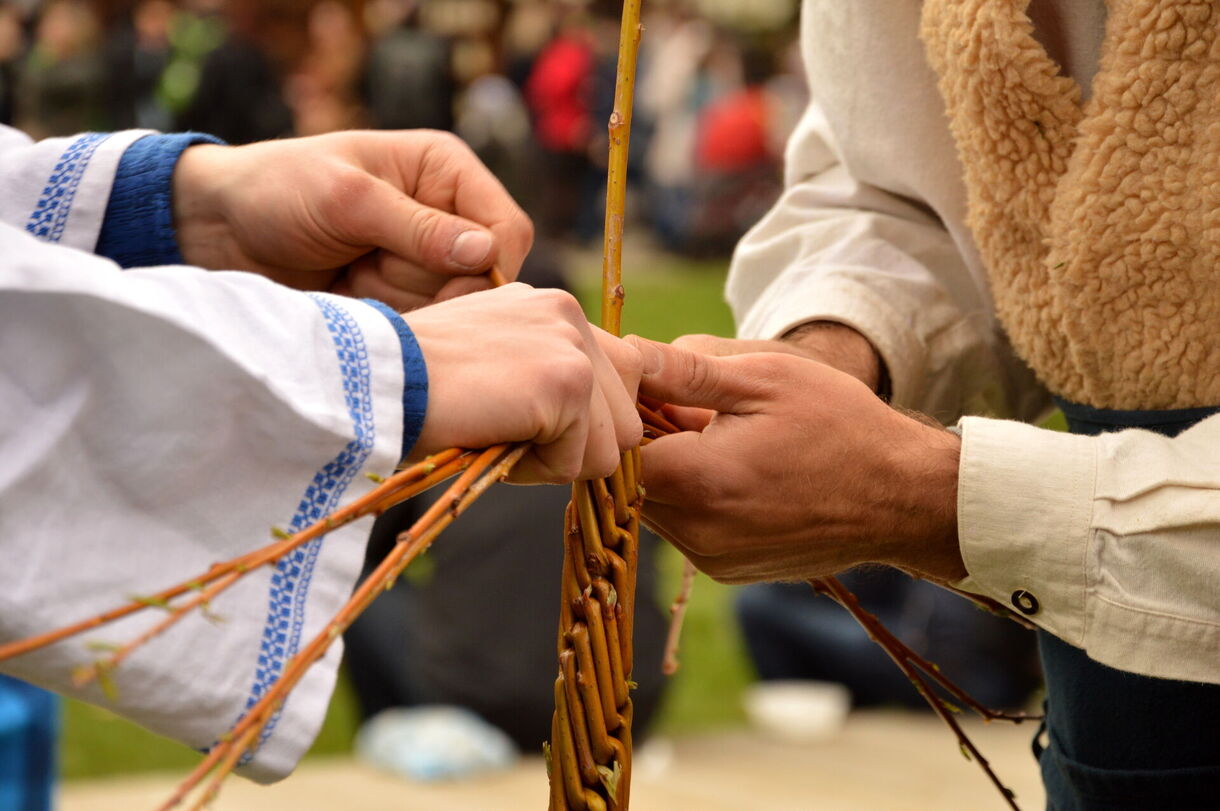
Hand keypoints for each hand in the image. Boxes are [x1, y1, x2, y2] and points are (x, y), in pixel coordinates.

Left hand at [172, 130, 532, 309]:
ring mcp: (422, 260)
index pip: (506, 227)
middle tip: (387, 292)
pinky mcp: (400, 294)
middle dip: (442, 294)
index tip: (449, 292)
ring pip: (457, 307)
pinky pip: (425, 323)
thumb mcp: (347, 200)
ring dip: (415, 311)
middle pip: (486, 277)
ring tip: (359, 294)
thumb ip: (417, 227)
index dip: (489, 265)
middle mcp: (444, 214)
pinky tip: (359, 311)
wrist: (216, 231)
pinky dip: (399, 327)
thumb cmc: (276, 190)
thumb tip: (485, 253)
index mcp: (444, 171)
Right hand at [404, 284, 643, 483]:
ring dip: (555, 461)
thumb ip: (538, 376)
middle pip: (624, 415)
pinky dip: (535, 472)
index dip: (583, 420)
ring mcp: (573, 346)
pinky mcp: (568, 383)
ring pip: (611, 445)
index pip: (618, 377)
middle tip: (507, 435)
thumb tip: (586, 430)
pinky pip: (579, 463)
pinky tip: (491, 441)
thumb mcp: (486, 363)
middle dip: (574, 445)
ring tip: (497, 436)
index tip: (528, 425)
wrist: (368, 381)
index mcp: (551, 306)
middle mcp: (569, 312)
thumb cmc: (412, 385)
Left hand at [629, 337, 964, 583]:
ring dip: (664, 473)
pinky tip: (726, 471)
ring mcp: (712, 558)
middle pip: (628, 483)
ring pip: (652, 509)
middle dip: (640, 444)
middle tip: (675, 409)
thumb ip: (685, 370)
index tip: (641, 390)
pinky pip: (682, 530)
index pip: (616, 451)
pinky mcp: (728, 571)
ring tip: (707, 438)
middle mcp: (698, 531)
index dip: (623, 415)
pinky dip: (688, 500)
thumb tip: (626, 351)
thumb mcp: (765, 378)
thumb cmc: (840, 424)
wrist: (901, 496)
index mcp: (701, 480)